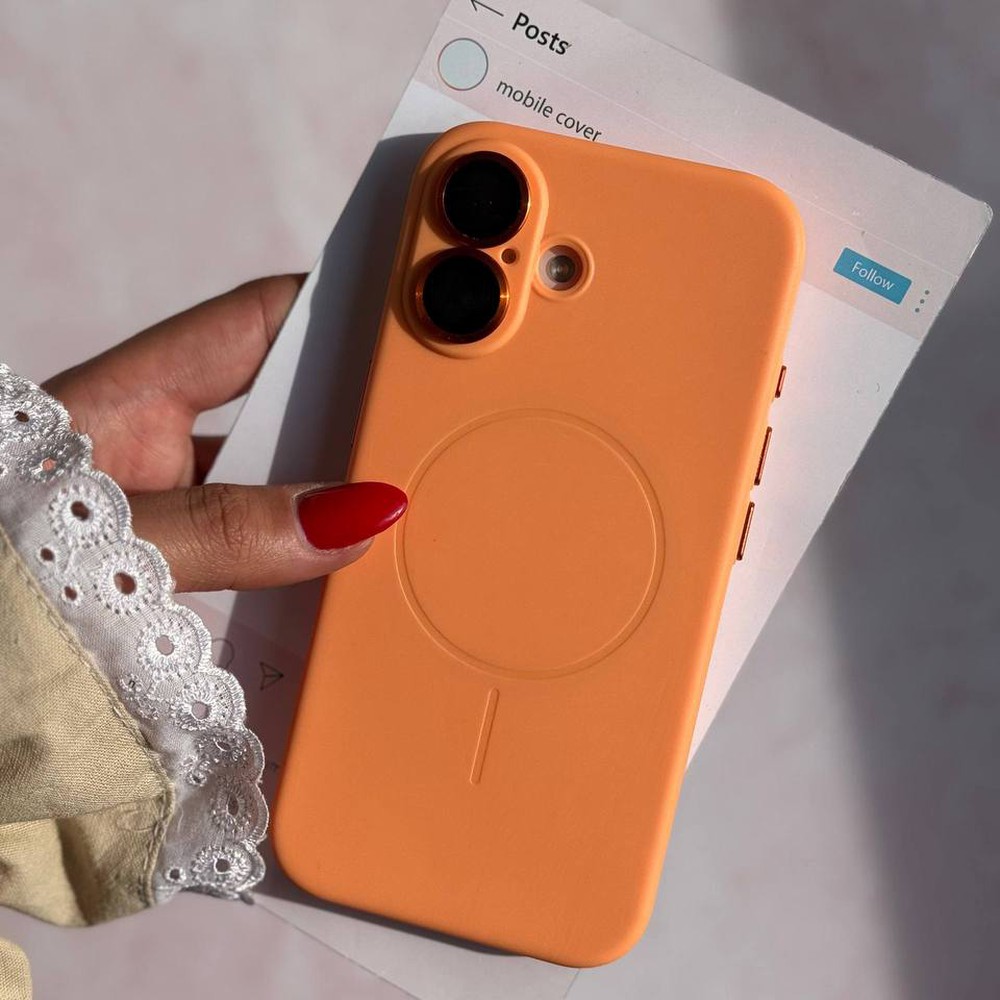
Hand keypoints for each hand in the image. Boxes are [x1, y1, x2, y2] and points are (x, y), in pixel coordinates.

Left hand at [44, 277, 405, 591]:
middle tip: (422, 439)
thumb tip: (354, 515)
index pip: (248, 325)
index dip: (332, 307)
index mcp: (120, 401)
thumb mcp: (103, 541)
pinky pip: (258, 557)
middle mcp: (149, 449)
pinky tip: (338, 589)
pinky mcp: (176, 574)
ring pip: (273, 491)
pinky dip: (298, 571)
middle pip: (277, 413)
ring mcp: (165, 515)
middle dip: (349, 425)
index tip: (407, 315)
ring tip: (396, 524)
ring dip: (328, 513)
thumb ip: (219, 531)